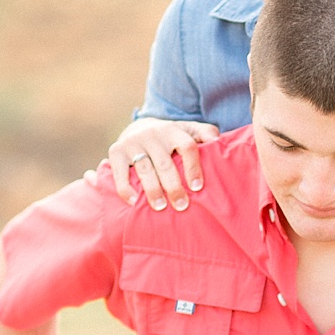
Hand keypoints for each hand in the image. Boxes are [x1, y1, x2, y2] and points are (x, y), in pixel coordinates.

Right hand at [105, 118, 220, 210]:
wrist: (139, 128)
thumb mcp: (189, 130)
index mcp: (173, 131)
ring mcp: (133, 142)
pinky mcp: (116, 151)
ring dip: (152, 189)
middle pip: (164, 162)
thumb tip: (218, 142)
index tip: (197, 187)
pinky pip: (119, 172)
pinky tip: (134, 202)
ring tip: (160, 207)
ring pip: (144, 168)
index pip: (186, 146)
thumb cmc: (171, 137)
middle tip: (182, 205)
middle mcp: (153, 135)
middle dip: (173, 186)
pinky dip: (125, 188)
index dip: (193, 167)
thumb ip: (206, 133)